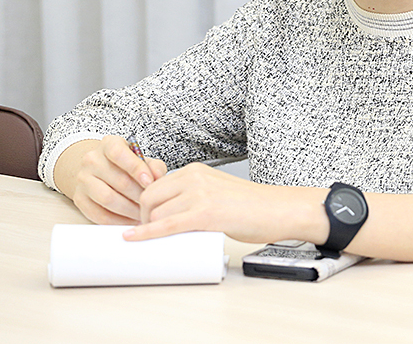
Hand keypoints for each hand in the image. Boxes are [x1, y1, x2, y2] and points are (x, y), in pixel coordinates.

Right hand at [55, 136, 167, 224]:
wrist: (99, 170)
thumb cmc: (126, 165)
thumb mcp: (141, 159)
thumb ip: (153, 166)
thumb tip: (158, 176)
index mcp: (109, 144)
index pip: (119, 154)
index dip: (136, 168)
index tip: (149, 182)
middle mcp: (92, 160)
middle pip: (117, 180)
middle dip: (138, 195)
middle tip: (151, 204)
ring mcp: (83, 179)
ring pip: (107, 199)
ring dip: (129, 210)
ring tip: (143, 214)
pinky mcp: (79, 198)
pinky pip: (98, 214)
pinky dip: (117, 220)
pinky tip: (130, 220)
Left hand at [124, 163, 323, 243]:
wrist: (279, 209)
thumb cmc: (253, 205)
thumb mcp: (216, 190)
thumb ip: (193, 196)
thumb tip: (170, 215)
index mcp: (195, 170)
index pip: (154, 186)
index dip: (146, 208)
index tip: (144, 222)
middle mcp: (194, 177)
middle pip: (149, 199)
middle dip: (144, 219)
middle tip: (150, 235)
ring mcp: (199, 194)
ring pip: (156, 214)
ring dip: (150, 231)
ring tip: (155, 243)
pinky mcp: (205, 213)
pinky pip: (167, 225)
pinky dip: (147, 234)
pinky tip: (134, 238)